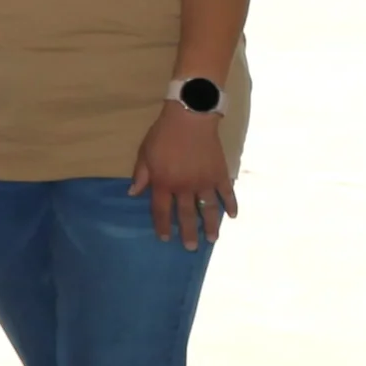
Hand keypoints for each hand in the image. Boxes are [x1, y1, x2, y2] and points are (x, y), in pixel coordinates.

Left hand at [129, 101, 235, 250]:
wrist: (191, 118)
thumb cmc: (163, 135)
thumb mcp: (145, 154)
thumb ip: (141, 175)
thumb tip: (133, 193)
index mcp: (164, 183)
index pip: (162, 210)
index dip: (162, 225)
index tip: (165, 238)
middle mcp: (185, 187)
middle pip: (186, 215)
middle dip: (188, 233)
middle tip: (190, 248)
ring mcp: (204, 181)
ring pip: (208, 209)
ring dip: (211, 225)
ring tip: (213, 239)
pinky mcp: (220, 173)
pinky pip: (227, 193)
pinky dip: (231, 204)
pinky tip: (233, 216)